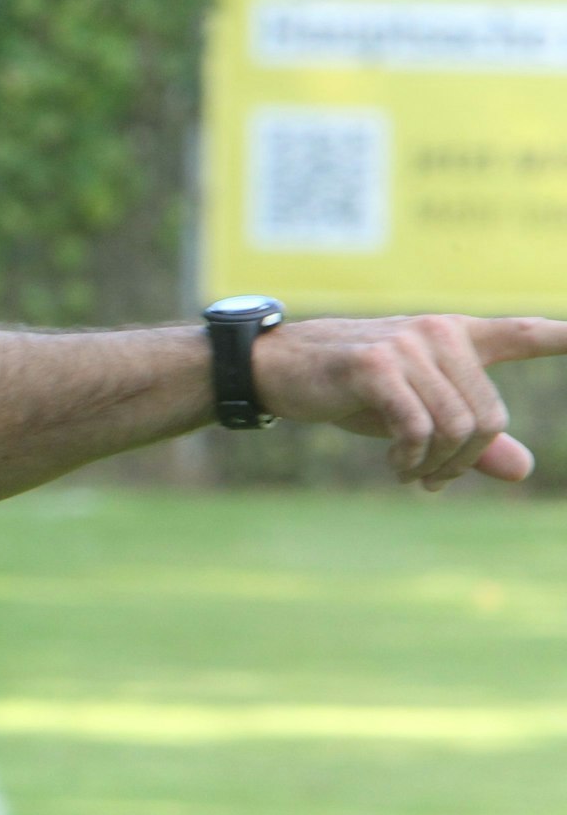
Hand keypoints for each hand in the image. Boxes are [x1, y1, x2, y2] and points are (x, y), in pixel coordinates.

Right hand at [255, 315, 566, 489]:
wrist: (277, 368)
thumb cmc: (349, 389)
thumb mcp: (415, 412)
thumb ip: (471, 439)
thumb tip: (525, 470)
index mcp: (455, 337)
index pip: (520, 334)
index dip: (560, 338)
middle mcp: (439, 333)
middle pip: (487, 418)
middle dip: (465, 462)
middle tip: (435, 481)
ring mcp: (408, 347)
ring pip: (455, 427)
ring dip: (436, 466)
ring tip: (410, 473)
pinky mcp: (376, 366)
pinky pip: (417, 427)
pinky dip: (410, 459)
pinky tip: (395, 465)